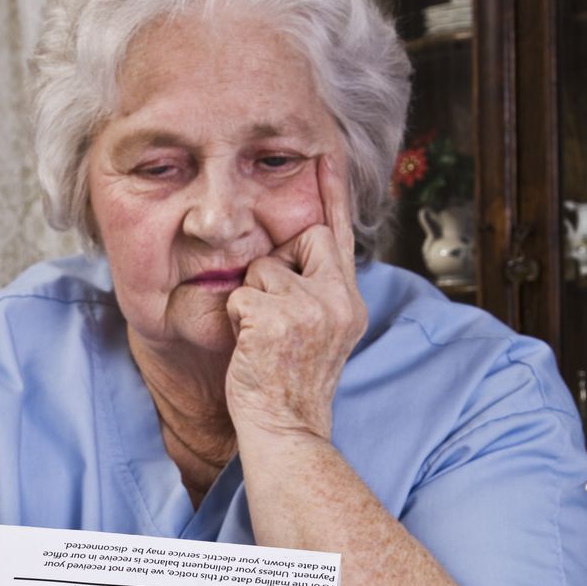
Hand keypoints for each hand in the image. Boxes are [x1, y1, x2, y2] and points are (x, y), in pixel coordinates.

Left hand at [224, 154, 367, 440]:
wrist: (286, 429)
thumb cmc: (290, 386)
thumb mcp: (319, 335)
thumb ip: (316, 294)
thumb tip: (293, 254)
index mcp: (350, 302)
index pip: (342, 234)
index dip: (332, 194)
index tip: (325, 155)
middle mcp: (337, 299)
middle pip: (304, 239)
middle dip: (279, 265)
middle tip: (274, 312)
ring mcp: (308, 308)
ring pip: (263, 269)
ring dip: (252, 299)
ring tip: (261, 341)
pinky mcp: (275, 318)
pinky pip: (240, 295)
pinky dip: (236, 318)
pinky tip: (248, 348)